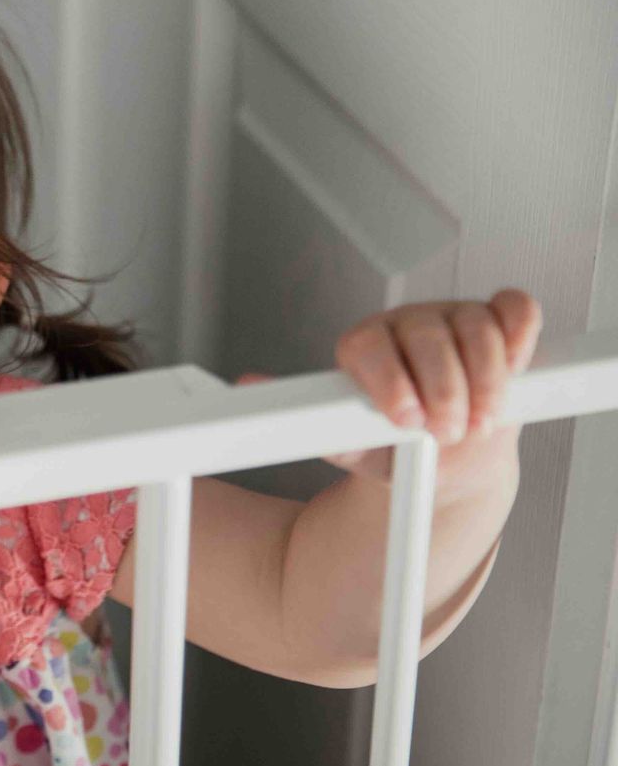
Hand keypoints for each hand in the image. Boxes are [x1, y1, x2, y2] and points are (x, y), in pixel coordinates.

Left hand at [236, 289, 541, 499]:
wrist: (447, 456)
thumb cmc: (395, 446)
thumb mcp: (352, 445)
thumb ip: (312, 423)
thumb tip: (246, 389)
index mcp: (364, 346)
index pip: (369, 346)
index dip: (389, 382)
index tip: (405, 421)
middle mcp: (407, 324)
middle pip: (427, 337)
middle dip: (443, 389)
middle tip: (447, 432)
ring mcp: (454, 317)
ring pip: (475, 327)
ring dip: (486, 379)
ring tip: (480, 421)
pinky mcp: (497, 320)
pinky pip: (514, 310)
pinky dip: (519, 337)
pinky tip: (516, 369)